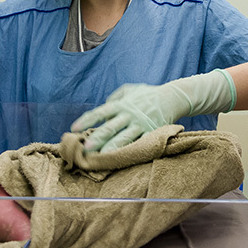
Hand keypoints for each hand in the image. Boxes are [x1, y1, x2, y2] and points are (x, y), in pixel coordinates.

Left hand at [72, 70, 235, 152]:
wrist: (173, 98)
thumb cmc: (148, 94)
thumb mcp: (130, 89)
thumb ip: (115, 96)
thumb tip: (104, 106)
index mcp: (122, 104)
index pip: (100, 112)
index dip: (87, 120)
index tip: (74, 128)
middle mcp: (129, 114)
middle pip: (111, 127)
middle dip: (98, 137)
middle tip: (86, 147)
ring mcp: (141, 125)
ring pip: (124, 138)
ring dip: (112, 147)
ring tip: (102, 156)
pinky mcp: (151, 133)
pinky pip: (140, 143)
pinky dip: (131, 150)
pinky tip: (123, 158)